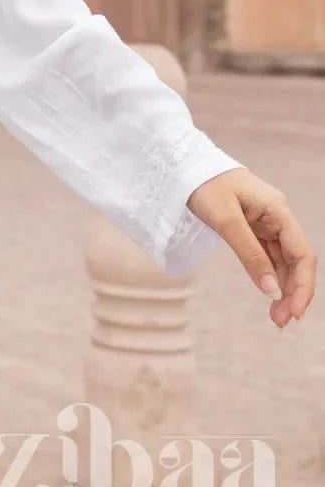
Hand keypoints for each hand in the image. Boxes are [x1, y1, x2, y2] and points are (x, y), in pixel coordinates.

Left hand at [186, 166, 315, 325]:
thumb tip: (272, 291)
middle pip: (295, 260)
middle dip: (292, 292)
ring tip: (275, 317)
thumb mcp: (226, 220)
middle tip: (280, 322)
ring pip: (282, 261)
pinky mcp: (250, 226)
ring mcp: (264, 222)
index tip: (294, 313)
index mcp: (278, 211)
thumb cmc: (204, 185)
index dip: (303, 286)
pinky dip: (268, 275)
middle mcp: (276, 217)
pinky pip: (266, 256)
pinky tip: (267, 293)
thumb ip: (250, 255)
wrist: (182, 164)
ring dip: (281, 288)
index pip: (302, 254)